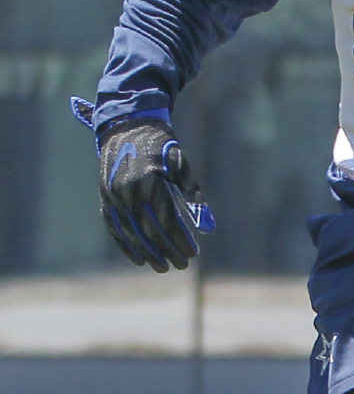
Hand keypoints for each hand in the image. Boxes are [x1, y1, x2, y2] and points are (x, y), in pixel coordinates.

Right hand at [98, 118, 214, 271]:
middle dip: (166, 251)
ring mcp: (113, 195)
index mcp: (150, 180)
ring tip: (162, 266)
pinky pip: (114, 227)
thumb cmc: (163, 147)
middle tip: (181, 265)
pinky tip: (138, 259)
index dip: (180, 240)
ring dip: (147, 253)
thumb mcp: (182, 167)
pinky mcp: (105, 197)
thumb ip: (194, 197)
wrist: (128, 126)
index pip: (167, 220)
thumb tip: (209, 229)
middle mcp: (128, 190)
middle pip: (149, 230)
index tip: (193, 254)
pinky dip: (125, 245)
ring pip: (130, 232)